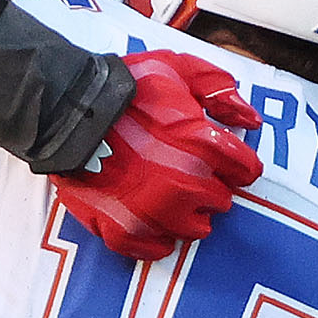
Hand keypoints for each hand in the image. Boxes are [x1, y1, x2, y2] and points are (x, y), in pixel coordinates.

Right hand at [52, 49, 260, 261]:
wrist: (66, 109)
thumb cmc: (124, 86)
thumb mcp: (180, 68)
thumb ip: (221, 92)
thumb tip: (252, 120)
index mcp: (203, 146)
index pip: (246, 171)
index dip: (235, 161)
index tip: (221, 157)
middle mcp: (184, 185)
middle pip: (221, 201)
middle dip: (210, 185)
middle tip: (188, 170)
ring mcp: (153, 212)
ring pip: (194, 229)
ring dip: (187, 212)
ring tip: (169, 194)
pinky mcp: (123, 230)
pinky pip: (156, 249)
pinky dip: (157, 236)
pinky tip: (150, 216)